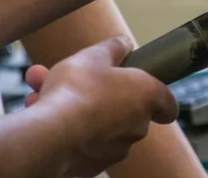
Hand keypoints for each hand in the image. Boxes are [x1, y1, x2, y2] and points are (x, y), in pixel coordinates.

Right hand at [24, 37, 177, 177]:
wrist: (51, 134)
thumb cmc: (77, 91)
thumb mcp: (94, 56)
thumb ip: (113, 47)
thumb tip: (124, 42)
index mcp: (147, 96)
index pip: (167, 104)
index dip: (159, 98)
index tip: (147, 92)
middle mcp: (137, 125)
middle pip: (125, 108)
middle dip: (100, 93)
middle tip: (76, 80)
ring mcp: (117, 148)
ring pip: (99, 122)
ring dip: (77, 107)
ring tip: (44, 91)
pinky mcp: (94, 164)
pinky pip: (82, 141)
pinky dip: (67, 127)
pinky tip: (40, 112)